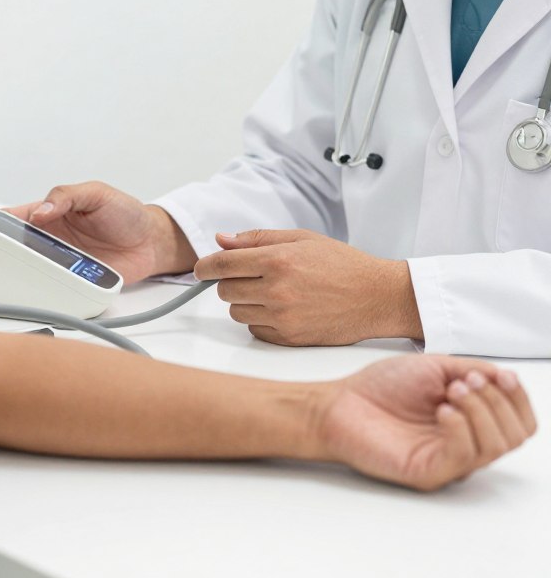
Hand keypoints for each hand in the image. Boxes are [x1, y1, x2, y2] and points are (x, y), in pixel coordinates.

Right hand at [4, 181, 195, 282]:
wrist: (152, 242)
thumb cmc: (125, 213)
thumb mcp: (97, 193)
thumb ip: (68, 196)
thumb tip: (42, 209)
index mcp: (50, 215)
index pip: (15, 218)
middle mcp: (51, 241)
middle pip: (19, 250)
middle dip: (6, 254)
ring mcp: (63, 264)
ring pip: (35, 273)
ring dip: (29, 274)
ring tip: (21, 275)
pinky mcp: (77, 283)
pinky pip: (59, 290)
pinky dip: (52, 292)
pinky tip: (48, 291)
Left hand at [195, 228, 421, 345]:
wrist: (378, 296)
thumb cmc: (342, 264)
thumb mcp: (302, 239)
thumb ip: (258, 239)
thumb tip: (221, 240)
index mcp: (277, 261)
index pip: (222, 264)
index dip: (205, 266)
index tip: (201, 269)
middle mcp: (277, 290)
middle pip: (225, 291)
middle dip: (231, 283)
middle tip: (251, 278)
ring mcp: (283, 317)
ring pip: (237, 312)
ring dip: (245, 303)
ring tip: (272, 293)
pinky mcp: (289, 338)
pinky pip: (255, 330)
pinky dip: (261, 321)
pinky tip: (282, 310)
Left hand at [319, 355, 536, 490]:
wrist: (338, 404)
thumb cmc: (380, 388)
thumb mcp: (435, 368)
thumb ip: (474, 371)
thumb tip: (506, 378)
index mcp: (470, 422)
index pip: (518, 422)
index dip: (518, 399)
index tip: (502, 376)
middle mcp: (464, 444)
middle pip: (515, 435)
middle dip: (498, 401)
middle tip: (465, 382)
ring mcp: (448, 461)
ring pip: (496, 446)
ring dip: (481, 410)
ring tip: (450, 391)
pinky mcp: (430, 472)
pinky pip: (464, 455)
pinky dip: (461, 427)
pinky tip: (442, 410)